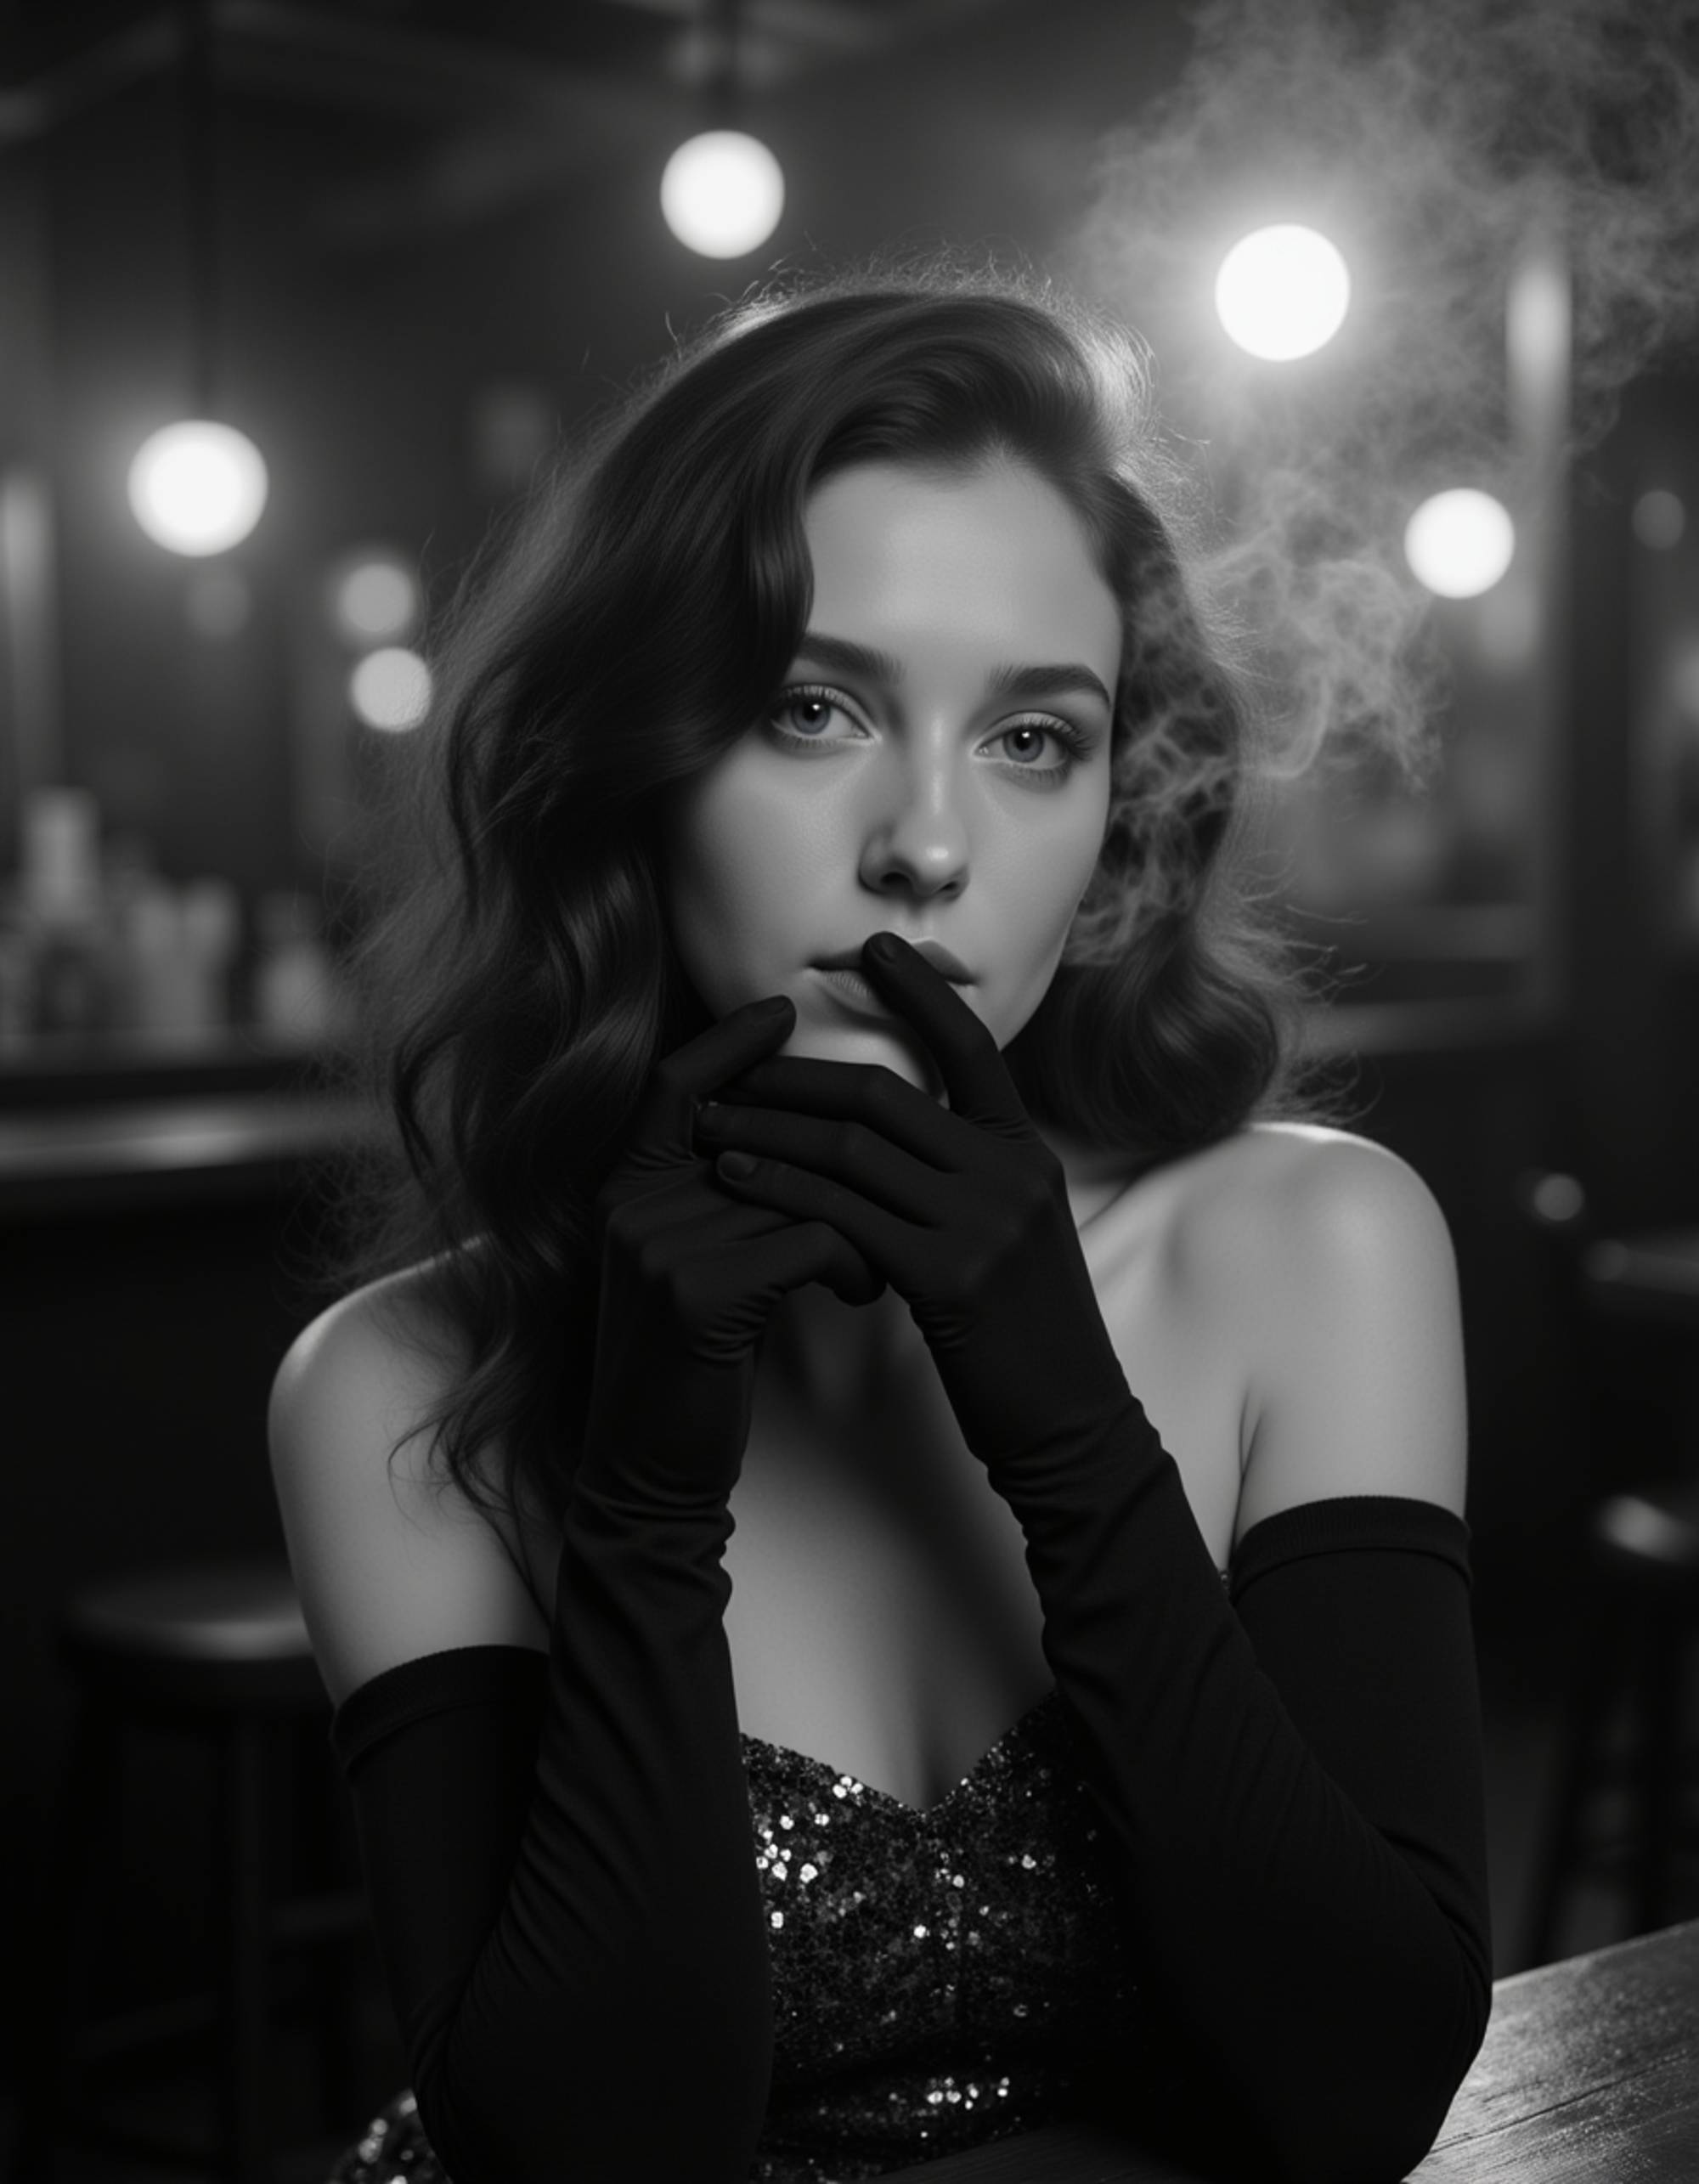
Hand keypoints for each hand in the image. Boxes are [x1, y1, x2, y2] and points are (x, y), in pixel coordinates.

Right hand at [580, 995, 886, 1514]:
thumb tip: (788, 1134)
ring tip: (888, 1255)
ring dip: (859, 1220)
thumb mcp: (687, 1266)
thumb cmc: (688, 1366)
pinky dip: (853, 1262)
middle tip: (893, 1171)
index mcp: (624, 1188)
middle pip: (758, 1135)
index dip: (728, 1043)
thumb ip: (714, 1198)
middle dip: (836, 1153)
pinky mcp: (701, 1294)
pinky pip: (810, 1242)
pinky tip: (865, 1291)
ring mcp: (661, 1245)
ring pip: (797, 1189)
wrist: (648, 1469)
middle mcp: (632, 1204)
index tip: (782, 1013)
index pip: (672, 1082)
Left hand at [692, 933, 1131, 1470]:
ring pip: (852, 1150)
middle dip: (795, 1078)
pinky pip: (841, 1214)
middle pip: (885, 1095)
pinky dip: (780, 1190)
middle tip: (728, 1070)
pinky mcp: (948, 1277)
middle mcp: (1011, 1172)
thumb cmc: (1026, 1332)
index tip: (874, 947)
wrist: (1071, 1421)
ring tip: (710, 1124)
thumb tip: (899, 1126)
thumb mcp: (1019, 1232)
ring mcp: (984, 1223)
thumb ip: (971, 1173)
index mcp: (1027, 1151)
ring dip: (769, 1131)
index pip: (971, 1048)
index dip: (921, 992)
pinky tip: (736, 1180)